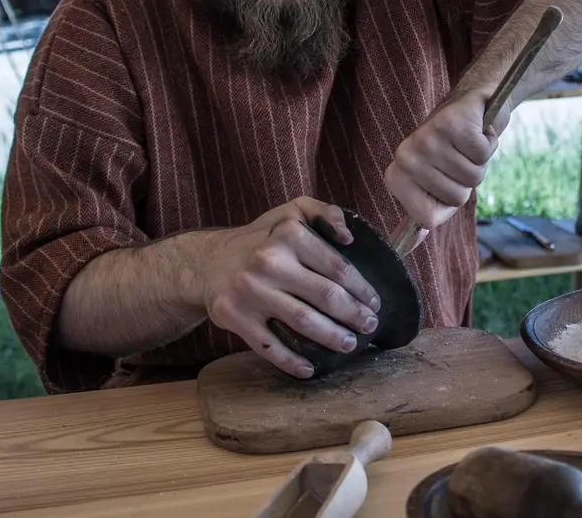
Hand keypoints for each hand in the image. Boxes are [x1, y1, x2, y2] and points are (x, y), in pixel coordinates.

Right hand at [202, 197, 381, 378]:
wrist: (206, 263)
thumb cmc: (259, 240)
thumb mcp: (289, 212)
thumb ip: (323, 212)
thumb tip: (349, 235)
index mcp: (288, 234)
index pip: (337, 266)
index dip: (362, 288)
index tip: (374, 302)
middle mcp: (269, 262)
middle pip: (325, 295)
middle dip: (354, 315)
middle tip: (369, 325)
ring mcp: (251, 292)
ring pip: (303, 322)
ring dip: (332, 337)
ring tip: (349, 344)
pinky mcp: (234, 317)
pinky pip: (269, 346)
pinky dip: (292, 362)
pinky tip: (309, 369)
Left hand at [384, 88, 503, 234]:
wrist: (472, 103)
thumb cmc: (453, 150)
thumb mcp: (434, 183)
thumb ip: (422, 213)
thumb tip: (407, 248)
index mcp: (396, 177)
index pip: (427, 219)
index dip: (447, 203)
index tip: (445, 180)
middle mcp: (405, 158)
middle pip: (456, 199)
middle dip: (467, 180)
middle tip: (459, 156)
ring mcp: (426, 139)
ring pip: (472, 177)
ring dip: (479, 161)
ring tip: (467, 144)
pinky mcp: (450, 123)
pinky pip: (483, 154)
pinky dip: (489, 143)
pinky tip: (478, 130)